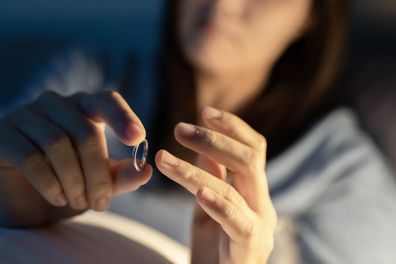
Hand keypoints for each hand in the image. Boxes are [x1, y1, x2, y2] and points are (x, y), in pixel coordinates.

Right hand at [0, 90, 151, 211]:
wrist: (23, 195)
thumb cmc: (68, 180)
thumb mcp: (99, 180)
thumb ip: (122, 175)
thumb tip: (147, 171)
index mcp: (84, 107)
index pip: (107, 100)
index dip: (124, 117)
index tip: (138, 139)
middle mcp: (56, 103)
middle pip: (85, 132)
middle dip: (97, 173)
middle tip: (101, 203)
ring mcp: (27, 115)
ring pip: (58, 143)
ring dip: (74, 181)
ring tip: (79, 202)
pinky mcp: (4, 134)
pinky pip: (31, 157)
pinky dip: (50, 183)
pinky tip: (58, 198)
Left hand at [156, 106, 276, 263]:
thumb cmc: (216, 249)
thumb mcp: (210, 206)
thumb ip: (213, 178)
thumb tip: (204, 147)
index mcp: (254, 191)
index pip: (253, 149)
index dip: (233, 127)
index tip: (205, 111)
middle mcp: (262, 203)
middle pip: (249, 160)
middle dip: (214, 140)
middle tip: (179, 129)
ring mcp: (260, 225)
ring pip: (234, 188)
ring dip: (194, 170)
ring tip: (164, 158)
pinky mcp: (250, 248)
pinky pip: (237, 222)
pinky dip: (218, 204)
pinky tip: (199, 192)